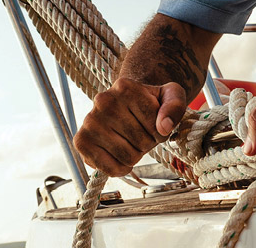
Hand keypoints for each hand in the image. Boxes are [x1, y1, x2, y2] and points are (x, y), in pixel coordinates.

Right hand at [72, 77, 188, 176]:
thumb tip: (164, 127)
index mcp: (125, 87)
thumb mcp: (171, 95)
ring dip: (136, 156)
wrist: (123, 105)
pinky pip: (109, 168)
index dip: (161, 132)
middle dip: (148, 144)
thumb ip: (175, 106)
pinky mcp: (81, 142)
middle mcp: (102, 100)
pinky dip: (120, 169)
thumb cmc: (149, 102)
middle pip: (142, 142)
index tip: (155, 124)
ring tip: (130, 142)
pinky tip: (119, 156)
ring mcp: (88, 121)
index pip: (156, 126)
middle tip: (141, 133)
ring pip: (128, 157)